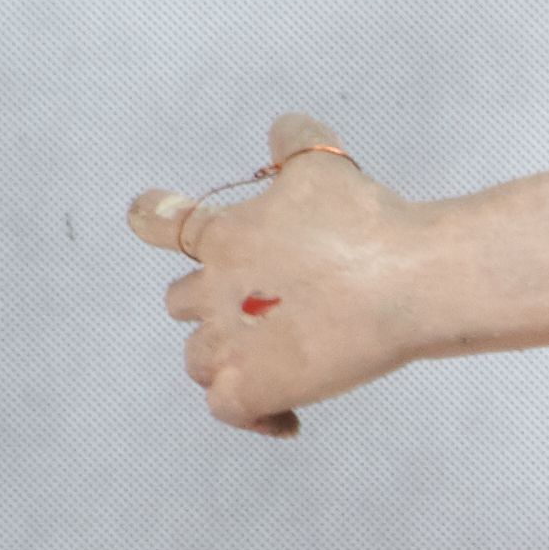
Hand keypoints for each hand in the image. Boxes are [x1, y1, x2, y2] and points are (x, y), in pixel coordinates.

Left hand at [128, 113, 422, 435]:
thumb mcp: (326, 166)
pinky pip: (228, 410)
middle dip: (210, 303)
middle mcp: (214, 290)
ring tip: (274, 362)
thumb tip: (282, 131)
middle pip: (180, 301)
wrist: (404, 283)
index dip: (153, 219)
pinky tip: (288, 418)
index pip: (162, 222)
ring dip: (227, 358)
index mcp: (226, 235)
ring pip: (197, 359)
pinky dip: (256, 415)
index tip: (145, 215)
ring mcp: (228, 344)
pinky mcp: (251, 390)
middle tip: (261, 307)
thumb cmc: (367, 224)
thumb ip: (295, 142)